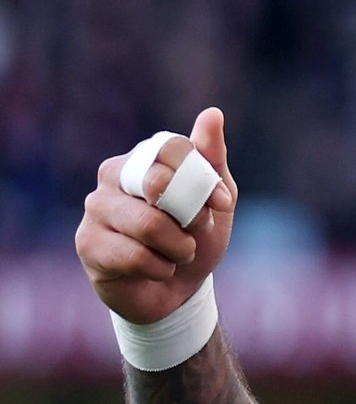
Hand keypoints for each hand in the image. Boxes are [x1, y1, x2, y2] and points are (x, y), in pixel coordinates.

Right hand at [76, 108, 237, 324]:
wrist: (177, 290)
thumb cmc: (194, 238)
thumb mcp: (216, 200)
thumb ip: (212, 160)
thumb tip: (213, 114)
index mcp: (144, 158)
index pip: (170, 148)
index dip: (202, 179)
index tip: (221, 204)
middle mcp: (112, 175)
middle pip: (158, 183)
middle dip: (191, 216)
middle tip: (196, 231)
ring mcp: (95, 208)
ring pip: (149, 224)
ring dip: (179, 248)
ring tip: (178, 254)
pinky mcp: (87, 243)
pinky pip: (134, 255)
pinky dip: (161, 268)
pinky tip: (157, 269)